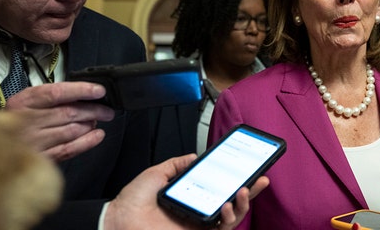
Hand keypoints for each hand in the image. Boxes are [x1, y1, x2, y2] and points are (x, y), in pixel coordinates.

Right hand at [4, 82, 114, 160]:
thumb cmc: (17, 120)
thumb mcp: (28, 102)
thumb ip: (52, 97)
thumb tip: (84, 95)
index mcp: (23, 102)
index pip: (56, 93)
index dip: (81, 91)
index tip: (99, 91)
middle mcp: (26, 121)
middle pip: (68, 113)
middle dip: (93, 110)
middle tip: (106, 109)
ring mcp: (32, 142)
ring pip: (71, 130)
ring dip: (90, 124)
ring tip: (98, 120)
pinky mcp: (40, 157)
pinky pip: (68, 149)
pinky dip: (87, 142)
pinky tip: (97, 135)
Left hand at [104, 154, 269, 229]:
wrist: (118, 221)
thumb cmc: (131, 202)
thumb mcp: (156, 174)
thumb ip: (177, 164)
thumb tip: (194, 157)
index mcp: (190, 198)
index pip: (219, 188)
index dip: (235, 179)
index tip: (247, 168)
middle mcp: (197, 212)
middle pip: (231, 202)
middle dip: (250, 191)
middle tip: (261, 178)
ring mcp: (198, 226)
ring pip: (231, 217)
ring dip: (242, 203)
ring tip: (243, 189)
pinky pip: (221, 229)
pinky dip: (229, 217)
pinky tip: (227, 204)